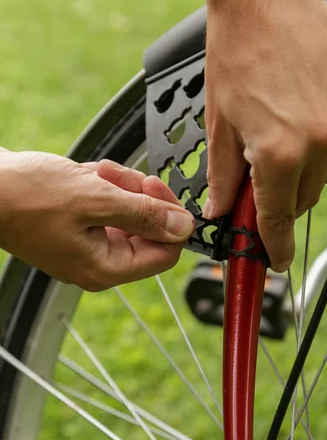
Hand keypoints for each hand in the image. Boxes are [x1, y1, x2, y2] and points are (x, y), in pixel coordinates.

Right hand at [0, 150, 193, 289]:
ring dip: (119, 185)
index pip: (165, 252)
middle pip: (148, 227)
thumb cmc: (29, 195)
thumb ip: (145, 215)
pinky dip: (103, 185)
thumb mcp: (96, 199)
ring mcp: (88, 243)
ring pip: (129, 210)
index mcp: (105, 267)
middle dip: (136, 194)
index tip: (155, 188)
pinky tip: (87, 174)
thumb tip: (185, 228)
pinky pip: (108, 203)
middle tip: (116, 175)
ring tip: (96, 172)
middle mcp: (99, 261)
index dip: (169, 217)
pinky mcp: (79, 224)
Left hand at [203, 0, 326, 271]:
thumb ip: (226, 175)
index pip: (279, 217)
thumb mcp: (220, 122)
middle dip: (285, 195)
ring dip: (314, 167)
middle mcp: (320, 139)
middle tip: (271, 170)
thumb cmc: (236, 52)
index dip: (274, 243)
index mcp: (278, 151)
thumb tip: (223, 210)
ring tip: (294, 131)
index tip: (276, 258)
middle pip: (306, 197)